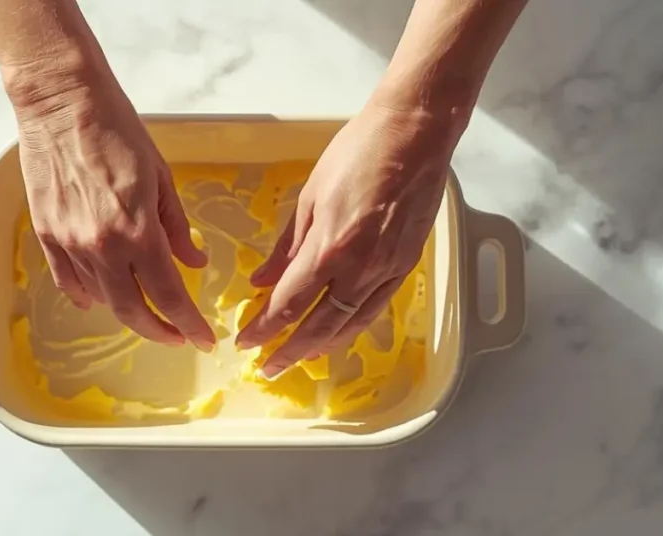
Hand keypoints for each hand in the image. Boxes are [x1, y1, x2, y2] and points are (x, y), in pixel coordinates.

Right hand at [12, 69, 215, 350]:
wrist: (62, 103)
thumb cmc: (117, 130)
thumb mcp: (161, 177)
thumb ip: (177, 227)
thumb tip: (194, 261)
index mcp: (138, 230)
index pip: (168, 294)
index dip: (189, 322)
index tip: (204, 338)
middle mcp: (102, 246)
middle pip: (132, 310)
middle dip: (160, 330)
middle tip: (178, 336)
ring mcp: (70, 243)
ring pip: (101, 299)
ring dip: (127, 312)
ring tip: (147, 313)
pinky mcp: (46, 234)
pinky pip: (68, 280)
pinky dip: (87, 296)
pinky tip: (100, 300)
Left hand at [235, 104, 460, 377]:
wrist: (415, 134)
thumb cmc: (359, 153)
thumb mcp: (310, 197)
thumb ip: (287, 247)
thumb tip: (261, 280)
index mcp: (329, 249)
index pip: (289, 304)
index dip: (265, 329)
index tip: (246, 343)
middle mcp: (360, 269)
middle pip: (319, 326)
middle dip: (290, 351)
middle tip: (268, 368)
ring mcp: (387, 270)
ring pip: (350, 325)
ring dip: (322, 347)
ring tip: (299, 359)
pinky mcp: (406, 265)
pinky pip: (374, 309)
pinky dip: (352, 328)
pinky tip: (338, 333)